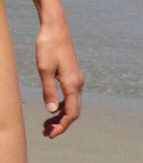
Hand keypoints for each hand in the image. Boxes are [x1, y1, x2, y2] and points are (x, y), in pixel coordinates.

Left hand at [36, 19, 82, 137]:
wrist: (56, 27)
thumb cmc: (48, 46)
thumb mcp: (44, 70)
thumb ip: (48, 91)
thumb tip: (51, 111)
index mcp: (72, 84)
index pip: (71, 113)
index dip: (62, 126)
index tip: (50, 135)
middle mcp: (78, 83)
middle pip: (74, 111)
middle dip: (61, 124)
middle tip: (46, 132)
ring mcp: (77, 79)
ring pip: (73, 104)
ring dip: (61, 116)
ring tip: (47, 124)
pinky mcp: (73, 75)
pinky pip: (71, 96)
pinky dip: (63, 106)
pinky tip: (53, 108)